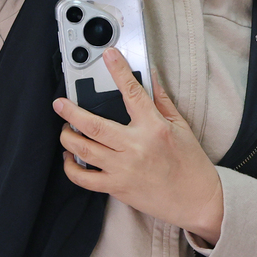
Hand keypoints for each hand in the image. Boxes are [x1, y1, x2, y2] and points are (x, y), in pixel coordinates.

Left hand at [54, 47, 225, 243]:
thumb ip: (162, 101)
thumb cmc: (191, 163)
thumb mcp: (181, 127)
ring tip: (65, 129)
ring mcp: (123, 169)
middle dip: (71, 112)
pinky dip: (71, 167)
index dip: (119, 71)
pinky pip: (84, 179)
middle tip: (60, 104)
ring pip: (84, 150)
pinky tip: (71, 157)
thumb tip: (151, 76)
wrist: (196, 200)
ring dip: (68, 137)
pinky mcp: (116, 187)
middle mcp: (135, 147)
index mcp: (154, 128)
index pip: (133, 93)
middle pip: (94, 125)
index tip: (109, 56)